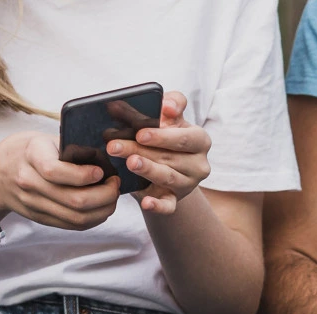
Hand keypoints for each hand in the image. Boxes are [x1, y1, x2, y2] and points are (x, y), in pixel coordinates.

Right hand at [0, 131, 120, 232]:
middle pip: (74, 200)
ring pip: (77, 217)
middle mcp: (29, 182)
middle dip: (104, 195)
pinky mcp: (41, 218)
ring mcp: (34, 204)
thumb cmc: (25, 151)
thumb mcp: (41, 138)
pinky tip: (102, 208)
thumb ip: (68, 147)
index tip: (102, 171)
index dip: (85, 175)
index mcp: (30, 156)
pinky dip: (93, 219)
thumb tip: (106, 155)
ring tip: (112, 197)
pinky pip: (73, 225)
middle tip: (115, 185)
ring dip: (103, 210)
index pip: (56, 171)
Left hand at [110, 91, 211, 214]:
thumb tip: (166, 104)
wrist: (165, 164)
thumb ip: (171, 104)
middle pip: (170, 157)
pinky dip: (157, 205)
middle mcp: (199, 164)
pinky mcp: (176, 200)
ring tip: (129, 163)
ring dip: (147, 170)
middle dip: (142, 150)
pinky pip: (168, 206)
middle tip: (115, 146)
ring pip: (168, 178)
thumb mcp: (170, 119)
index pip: (186, 137)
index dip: (163, 136)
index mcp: (200, 140)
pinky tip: (146, 202)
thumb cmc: (166, 136)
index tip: (140, 133)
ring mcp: (188, 184)